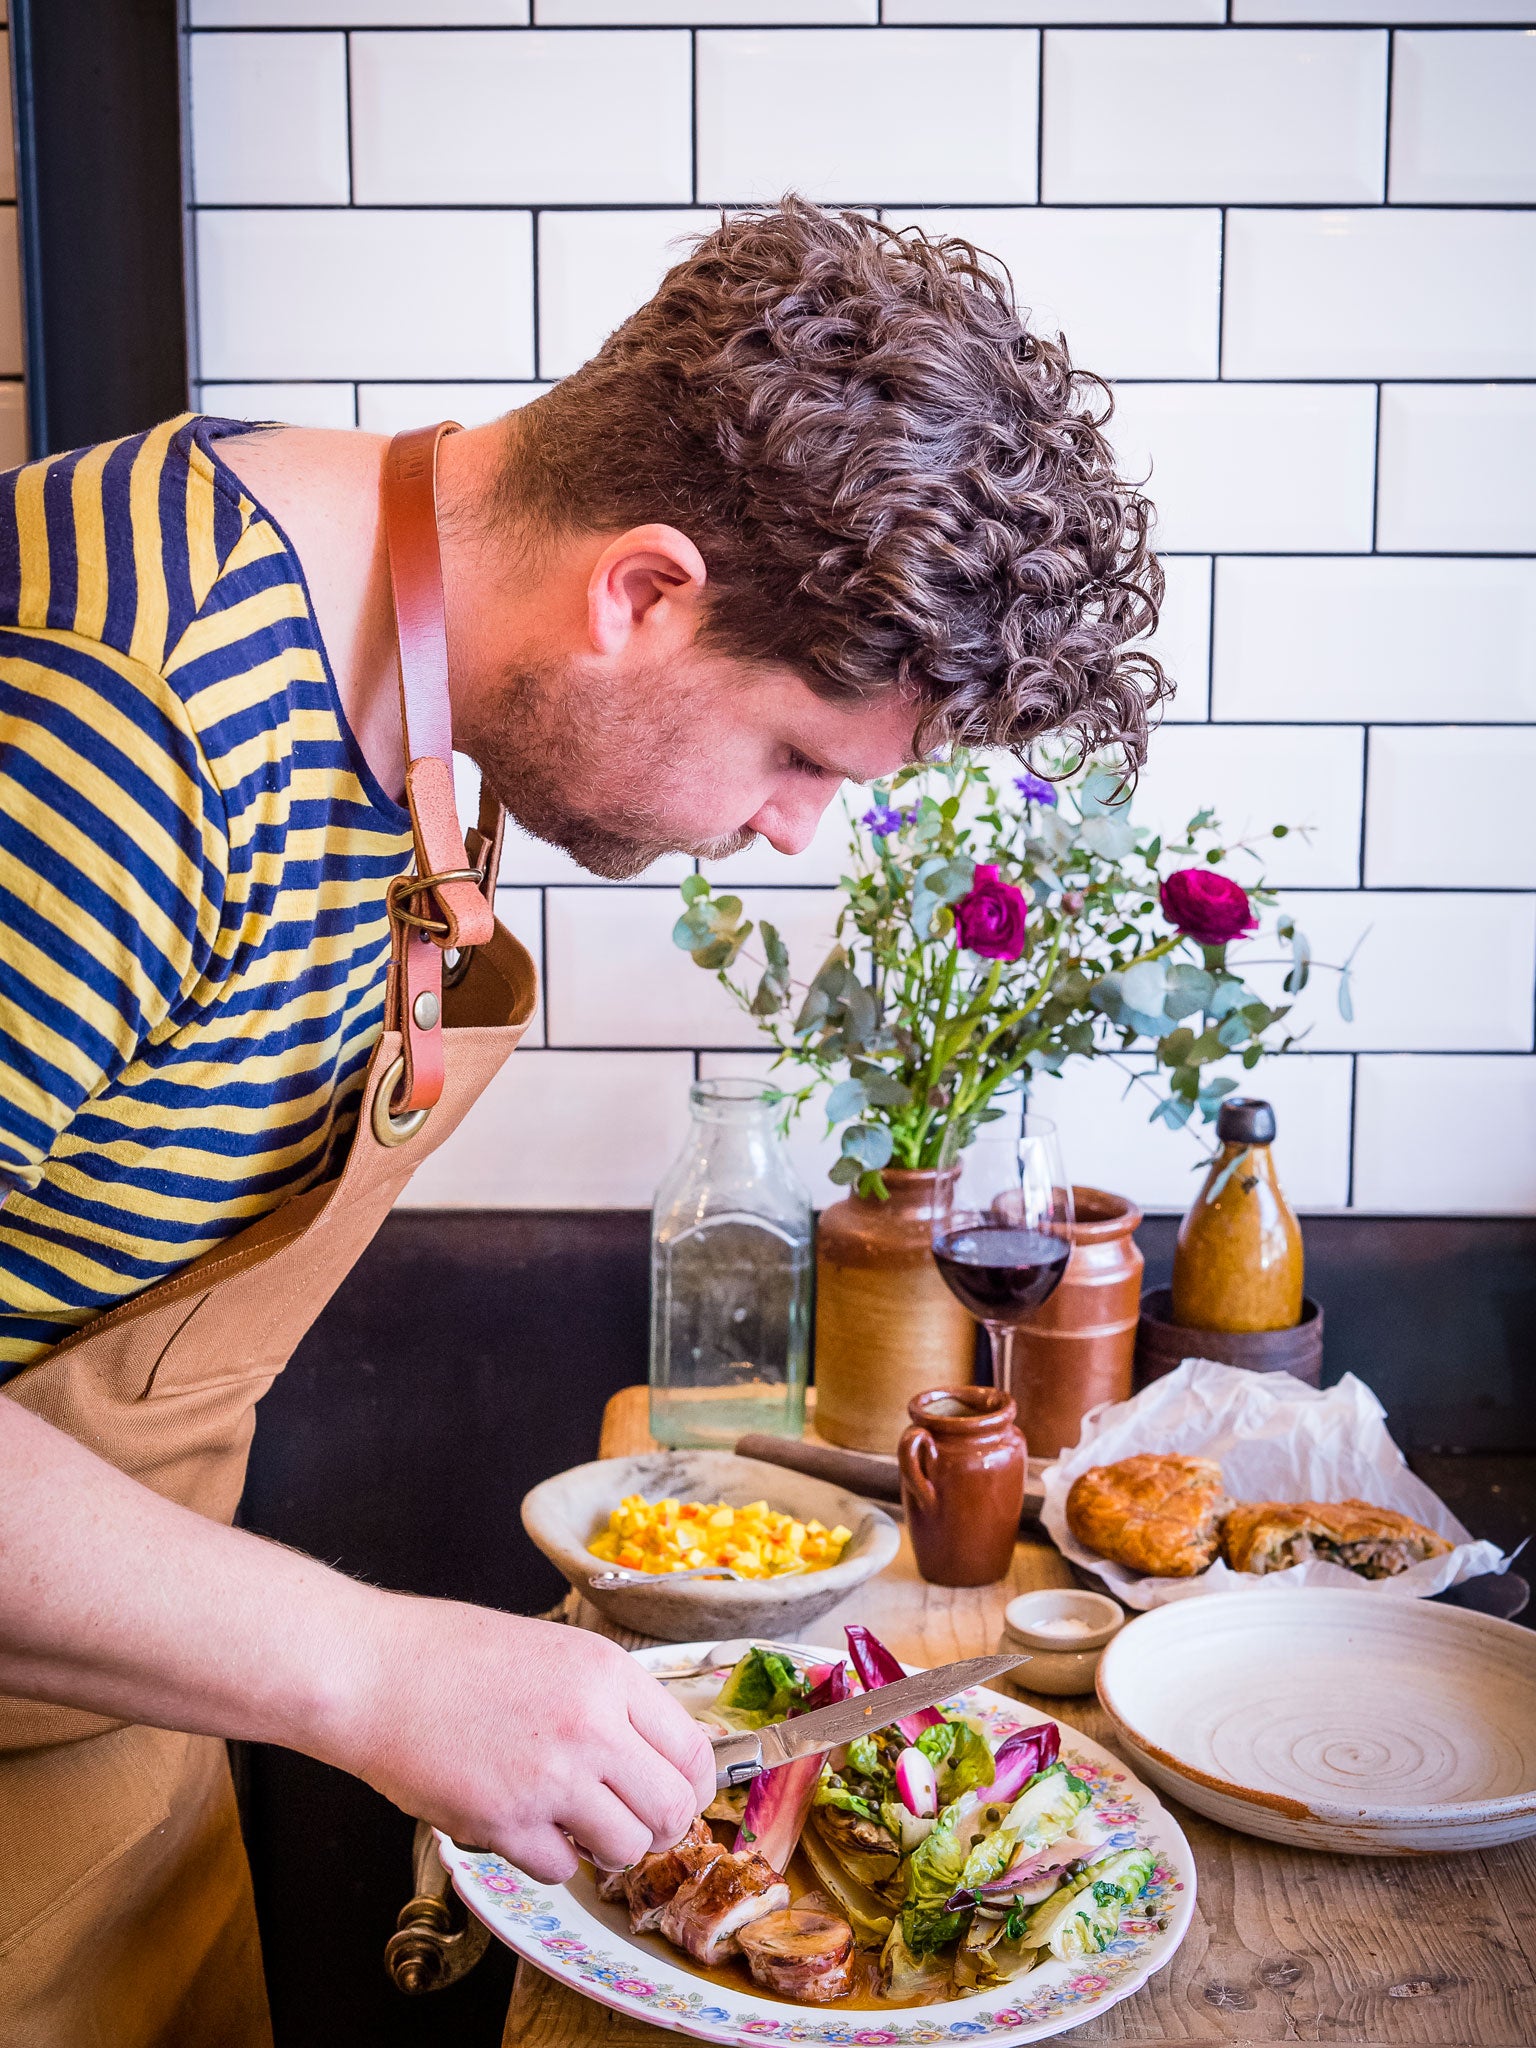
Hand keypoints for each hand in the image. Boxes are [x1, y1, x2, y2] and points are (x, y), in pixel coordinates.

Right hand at [329, 1597, 715, 1883]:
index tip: (677, 1797)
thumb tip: (648, 1754)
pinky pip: (560, 1868)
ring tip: (571, 1822)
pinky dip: (546, 1857)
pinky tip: (519, 1821)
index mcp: (607, 1673)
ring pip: (625, 1848)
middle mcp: (591, 1724)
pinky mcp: (505, 1822)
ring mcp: (549, 1777)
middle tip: (633, 1825)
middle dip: (659, 1828)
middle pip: (672, 1809)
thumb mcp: (552, 1652)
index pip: (691, 1750)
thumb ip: (605, 1699)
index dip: (691, 1786)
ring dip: (604, 1848)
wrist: (372, 1670)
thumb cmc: (450, 1654)